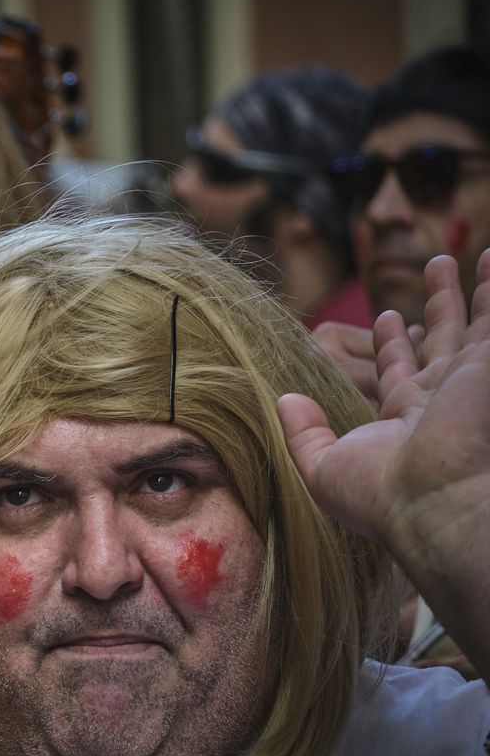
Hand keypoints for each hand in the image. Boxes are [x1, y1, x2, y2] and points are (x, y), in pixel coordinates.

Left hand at [279, 253, 489, 573]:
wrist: (438, 499)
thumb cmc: (382, 494)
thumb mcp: (323, 467)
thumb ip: (304, 433)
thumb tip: (285, 400)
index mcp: (405, 417)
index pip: (399, 369)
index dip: (393, 343)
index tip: (388, 317)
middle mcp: (442, 396)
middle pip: (439, 341)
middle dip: (435, 308)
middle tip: (432, 272)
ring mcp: (469, 380)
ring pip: (470, 325)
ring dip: (462, 291)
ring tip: (452, 257)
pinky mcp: (489, 365)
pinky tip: (488, 255)